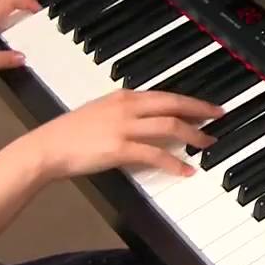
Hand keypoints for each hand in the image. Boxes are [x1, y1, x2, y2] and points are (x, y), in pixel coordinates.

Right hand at [11, 89, 224, 182]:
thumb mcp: (100, 112)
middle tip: (219, 117)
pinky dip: (175, 163)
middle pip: (174, 105)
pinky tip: (186, 170)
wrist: (46, 148)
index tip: (206, 106)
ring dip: (194, 135)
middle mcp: (127, 107)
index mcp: (123, 97)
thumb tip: (147, 119)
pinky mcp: (120, 149)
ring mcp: (124, 127)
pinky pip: (156, 154)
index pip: (165, 95)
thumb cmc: (68, 134)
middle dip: (200, 110)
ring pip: (170, 127)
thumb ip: (124, 112)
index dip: (189, 101)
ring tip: (208, 144)